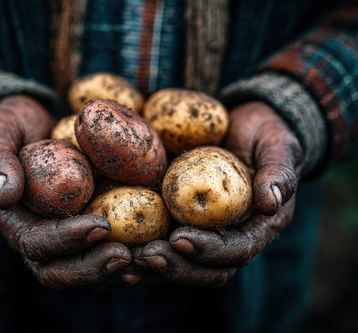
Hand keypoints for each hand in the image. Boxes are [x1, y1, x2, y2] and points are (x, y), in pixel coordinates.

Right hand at [0, 95, 130, 287]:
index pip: (36, 243)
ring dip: (117, 270)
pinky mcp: (88, 225)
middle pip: (61, 271)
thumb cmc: (11, 128)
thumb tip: (4, 195)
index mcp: (14, 220)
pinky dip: (129, 257)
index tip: (99, 225)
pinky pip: (105, 250)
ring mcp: (65, 235)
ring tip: (148, 259)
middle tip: (125, 255)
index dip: (66, 240)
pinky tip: (153, 250)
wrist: (33, 124)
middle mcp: (40, 236)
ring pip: (88, 268)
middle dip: (93, 267)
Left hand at [136, 101, 301, 286]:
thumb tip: (271, 202)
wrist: (242, 127)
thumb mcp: (279, 144)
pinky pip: (162, 244)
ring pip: (180, 264)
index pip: (236, 251)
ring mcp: (204, 232)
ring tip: (123, 260)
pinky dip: (140, 252)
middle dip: (176, 267)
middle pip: (205, 269)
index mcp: (258, 227)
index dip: (209, 251)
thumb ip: (279, 171)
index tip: (180, 238)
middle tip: (146, 255)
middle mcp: (230, 237)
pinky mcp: (181, 221)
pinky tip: (116, 249)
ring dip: (152, 268)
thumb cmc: (264, 135)